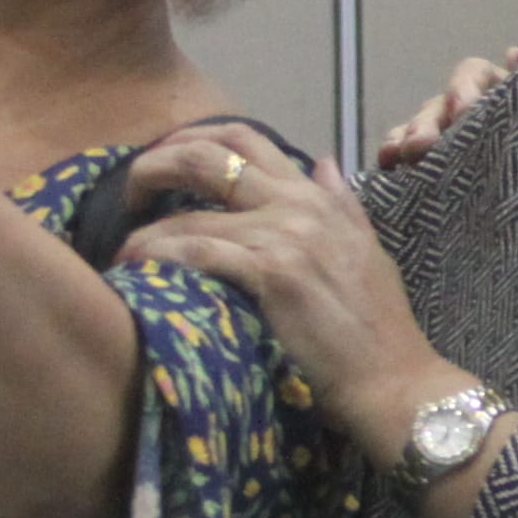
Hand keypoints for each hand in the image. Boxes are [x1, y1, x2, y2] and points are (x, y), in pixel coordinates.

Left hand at [118, 119, 451, 445]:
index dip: (191, 140)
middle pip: (207, 157)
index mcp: (317, 198)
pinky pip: (194, 250)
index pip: (245, 139)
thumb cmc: (378, 328)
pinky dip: (155, 256)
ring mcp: (283, 237)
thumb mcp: (367, 251)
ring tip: (125, 254)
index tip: (163, 164)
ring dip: (143, 232)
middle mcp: (298, 205)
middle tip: (130, 194)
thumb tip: (324, 163)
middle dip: (155, 166)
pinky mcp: (269, 274)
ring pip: (189, 214)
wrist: (392, 378)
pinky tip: (136, 269)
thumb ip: (342, 205)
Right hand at [375, 49, 517, 170]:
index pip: (474, 73)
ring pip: (417, 126)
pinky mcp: (425, 161)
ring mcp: (442, 133)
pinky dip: (393, 154)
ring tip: (402, 156)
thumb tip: (515, 52)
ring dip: (409, 138)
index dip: (465, 88)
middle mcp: (465, 108)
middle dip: (429, 123)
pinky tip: (388, 164)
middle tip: (423, 147)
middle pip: (439, 103)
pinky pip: (402, 151)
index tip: (463, 112)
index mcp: (498, 92)